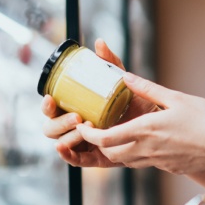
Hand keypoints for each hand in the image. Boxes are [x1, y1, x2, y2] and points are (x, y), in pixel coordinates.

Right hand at [41, 39, 153, 167]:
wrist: (157, 124)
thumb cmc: (136, 103)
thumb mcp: (122, 82)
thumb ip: (111, 64)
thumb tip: (99, 43)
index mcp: (75, 108)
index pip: (52, 108)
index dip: (47, 105)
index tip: (51, 97)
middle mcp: (75, 127)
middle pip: (51, 127)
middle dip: (59, 122)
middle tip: (77, 116)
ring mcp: (83, 143)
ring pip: (62, 142)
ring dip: (68, 136)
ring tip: (83, 128)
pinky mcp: (94, 158)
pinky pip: (76, 160)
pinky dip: (67, 155)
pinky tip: (63, 148)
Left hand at [76, 74, 204, 175]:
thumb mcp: (175, 98)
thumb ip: (148, 89)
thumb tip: (126, 76)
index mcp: (145, 131)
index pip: (105, 140)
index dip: (88, 135)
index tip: (83, 126)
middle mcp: (146, 150)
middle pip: (111, 154)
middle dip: (99, 145)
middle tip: (96, 131)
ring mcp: (156, 162)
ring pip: (126, 161)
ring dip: (116, 151)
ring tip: (117, 135)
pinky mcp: (167, 167)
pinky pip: (144, 163)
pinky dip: (136, 155)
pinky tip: (144, 142)